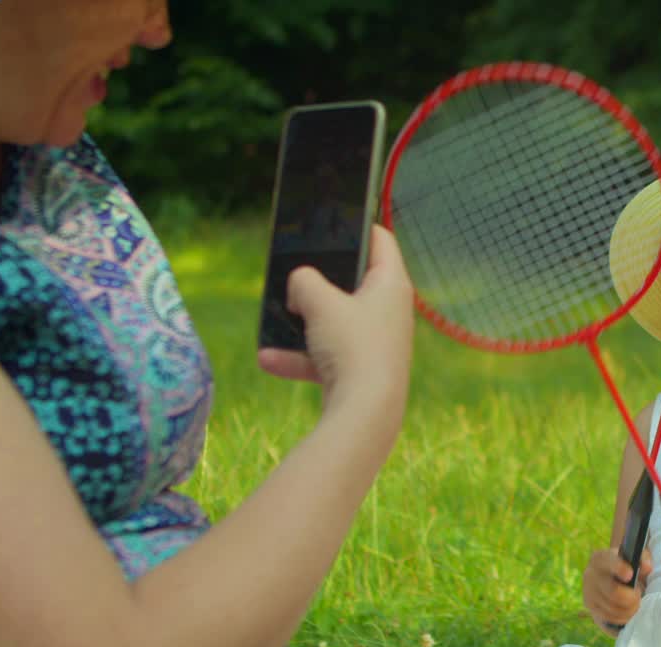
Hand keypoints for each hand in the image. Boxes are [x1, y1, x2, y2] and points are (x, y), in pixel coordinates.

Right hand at [258, 224, 414, 423]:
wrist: (366, 414)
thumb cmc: (353, 348)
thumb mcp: (319, 303)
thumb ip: (303, 281)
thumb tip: (299, 284)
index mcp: (391, 285)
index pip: (380, 240)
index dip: (357, 225)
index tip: (334, 218)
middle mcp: (390, 311)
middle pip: (352, 282)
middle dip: (319, 281)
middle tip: (295, 271)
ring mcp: (376, 342)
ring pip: (335, 322)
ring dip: (303, 323)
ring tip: (277, 317)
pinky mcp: (362, 371)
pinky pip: (326, 356)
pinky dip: (301, 358)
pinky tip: (269, 358)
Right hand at [582, 547, 653, 629]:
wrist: (610, 576)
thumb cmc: (625, 565)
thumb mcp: (635, 557)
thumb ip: (643, 558)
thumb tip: (647, 568)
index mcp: (600, 558)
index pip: (608, 562)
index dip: (619, 568)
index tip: (630, 575)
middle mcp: (590, 574)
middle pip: (613, 591)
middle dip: (632, 597)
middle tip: (638, 595)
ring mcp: (588, 591)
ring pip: (613, 608)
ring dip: (629, 609)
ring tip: (634, 602)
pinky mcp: (590, 606)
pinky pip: (609, 617)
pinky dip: (622, 617)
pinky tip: (627, 610)